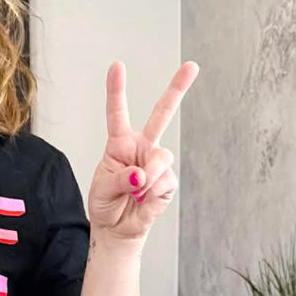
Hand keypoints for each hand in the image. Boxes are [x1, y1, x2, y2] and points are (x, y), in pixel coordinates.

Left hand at [87, 61, 198, 243]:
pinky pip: (164, 181)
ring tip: (136, 191)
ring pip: (162, 157)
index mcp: (120, 143)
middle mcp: (141, 147)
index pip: (118, 113)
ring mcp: (157, 162)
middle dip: (177, 89)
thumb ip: (119, 179)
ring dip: (148, 176)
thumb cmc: (106, 204)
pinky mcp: (168, 181)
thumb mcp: (102, 190)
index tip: (117, 66)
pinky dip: (152, 193)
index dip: (117, 90)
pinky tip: (143, 200)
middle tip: (192, 66)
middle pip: (162, 113)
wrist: (117, 229)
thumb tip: (141, 174)